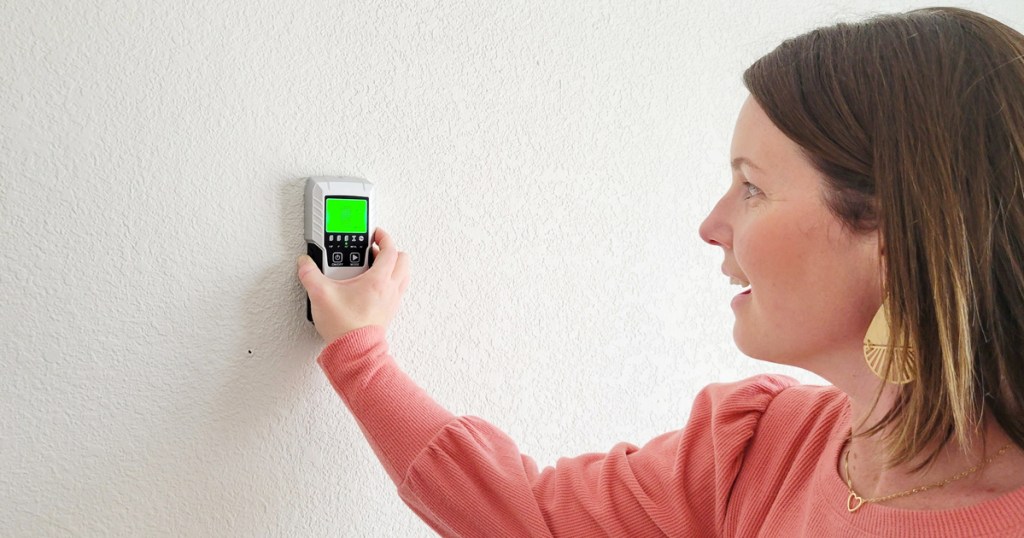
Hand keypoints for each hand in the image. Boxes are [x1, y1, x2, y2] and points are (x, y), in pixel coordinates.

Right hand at [297, 228, 410, 342]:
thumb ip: (309, 275)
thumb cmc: (345, 327)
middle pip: (403, 260)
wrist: (354, 351)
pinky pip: (397, 289)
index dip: (384, 237)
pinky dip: (390, 282)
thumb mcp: (321, 295)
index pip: (391, 250)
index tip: (376, 234)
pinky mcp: (389, 311)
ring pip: (404, 275)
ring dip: (394, 266)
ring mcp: (392, 301)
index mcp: (378, 281)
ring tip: (375, 264)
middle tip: (375, 249)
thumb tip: (305, 264)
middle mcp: (390, 289)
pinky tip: (373, 285)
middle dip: (391, 250)